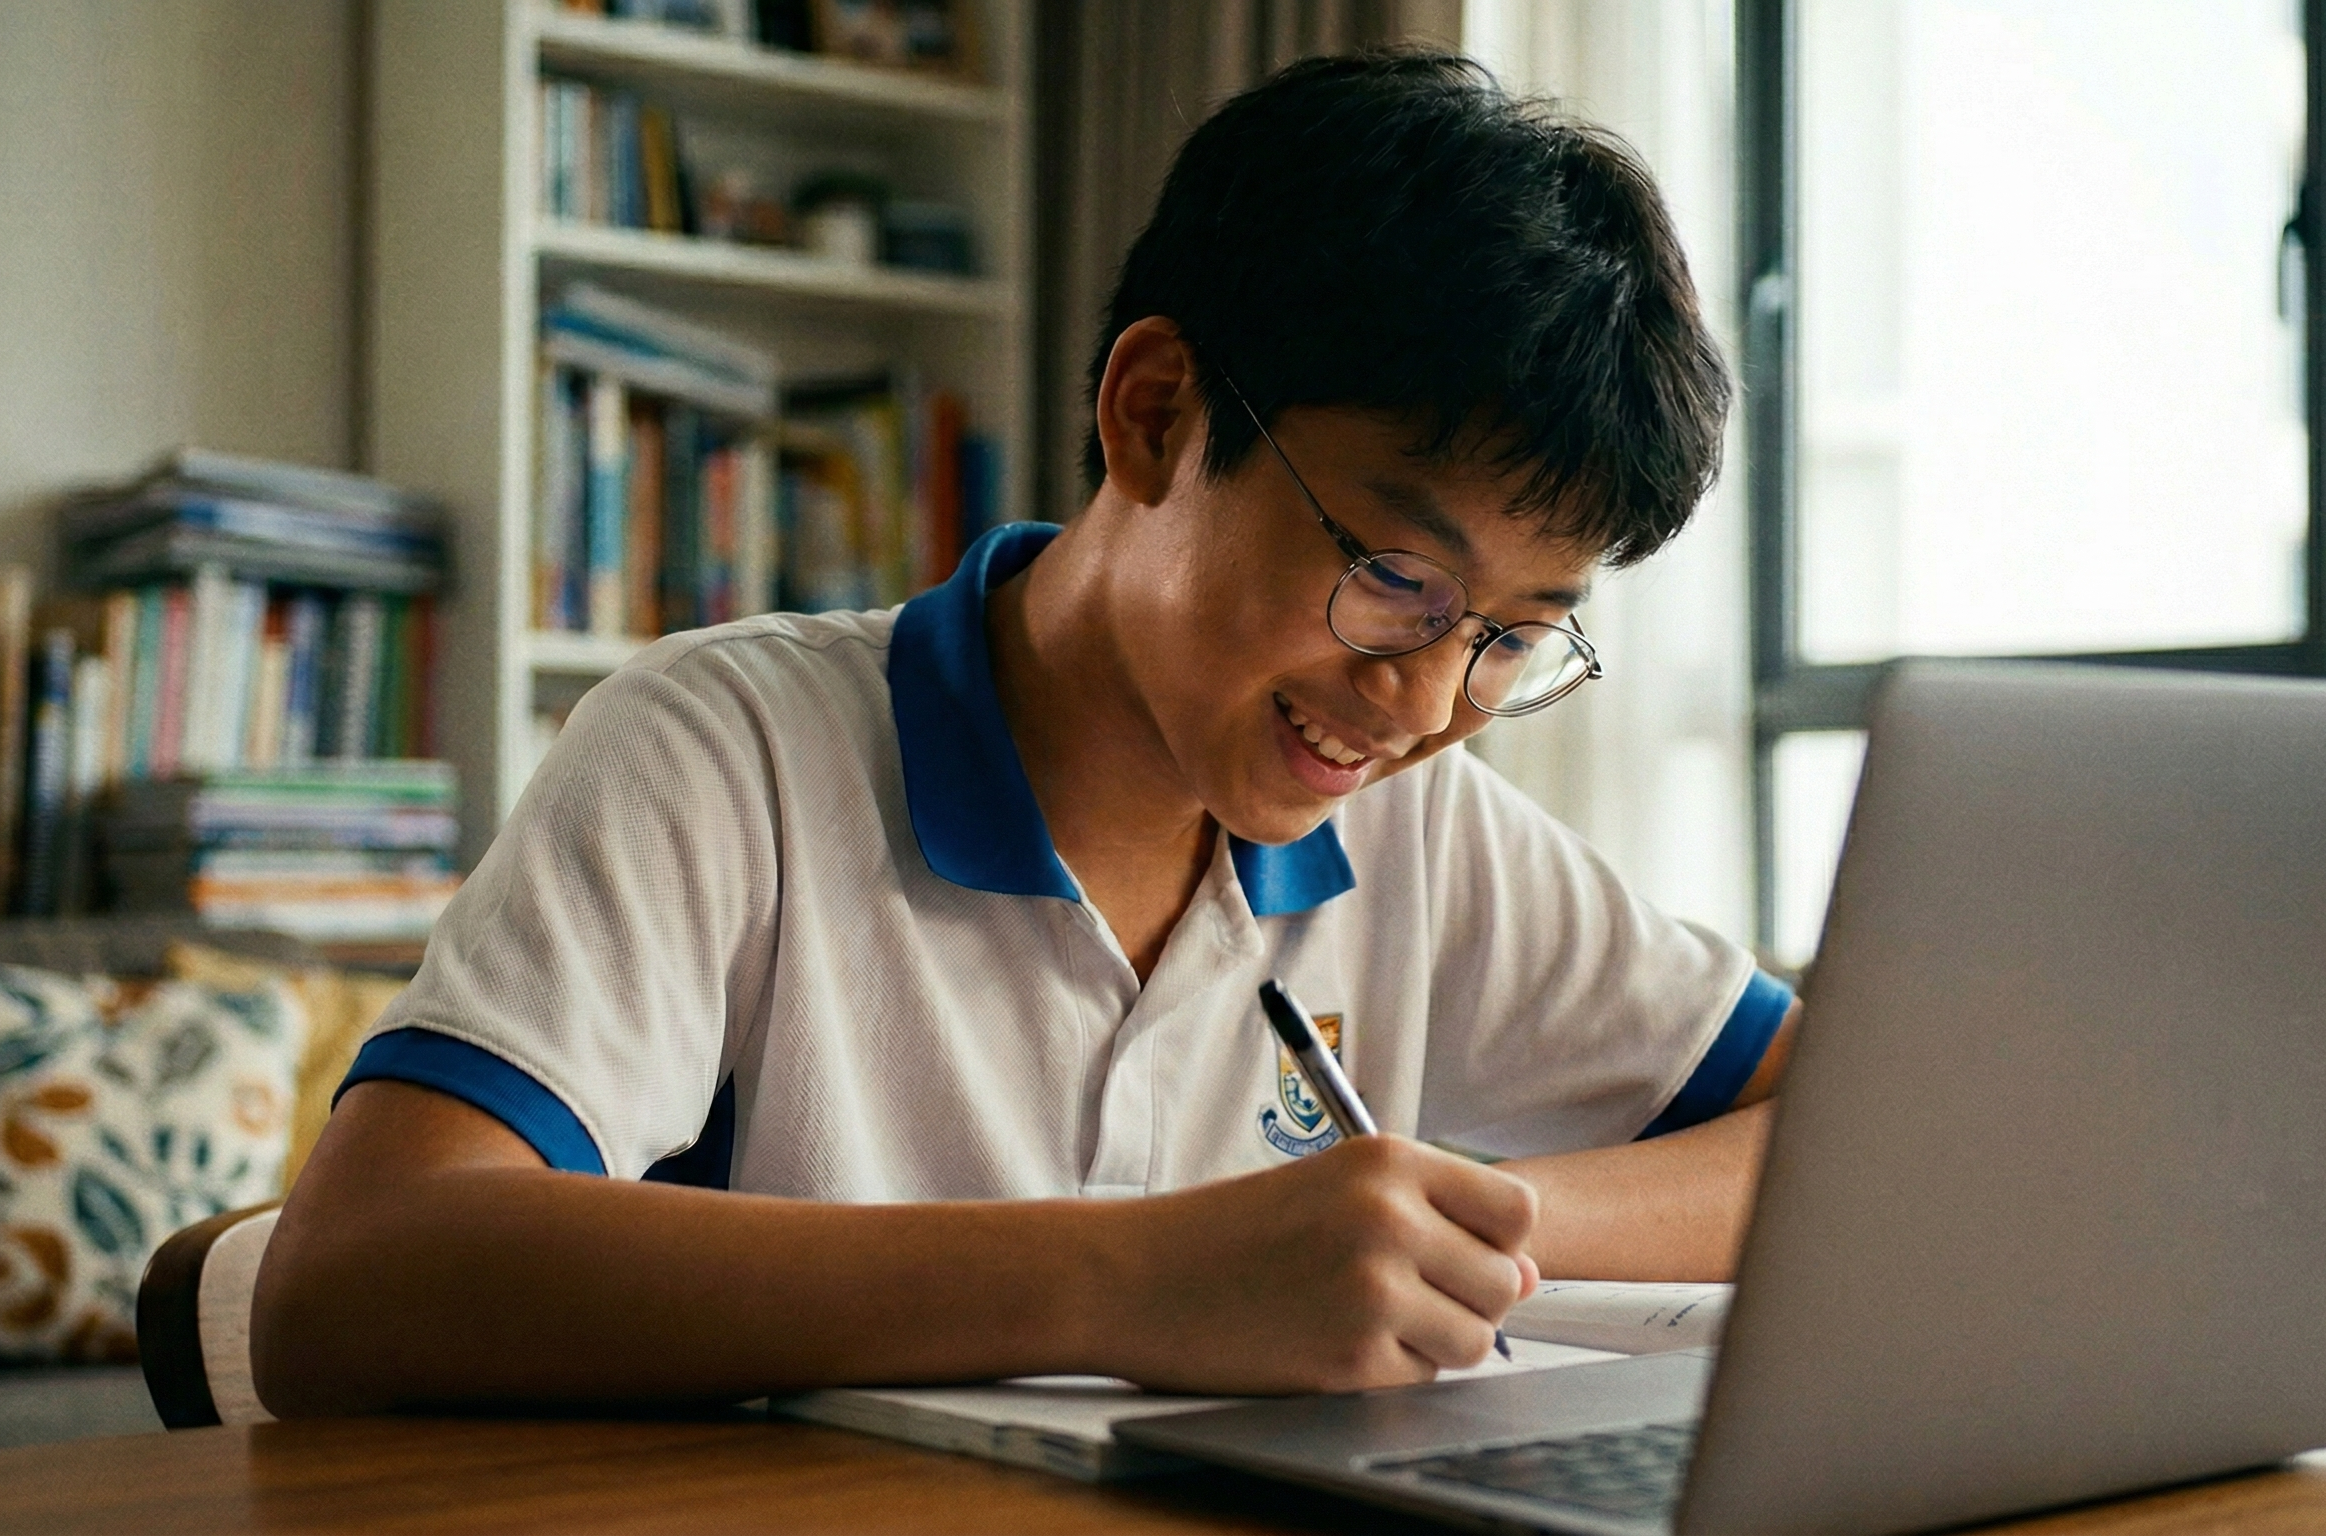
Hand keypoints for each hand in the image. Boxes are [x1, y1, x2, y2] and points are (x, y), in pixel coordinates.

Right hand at [1092, 1136, 1540, 1393]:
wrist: (1138, 1276)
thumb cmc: (1232, 1230)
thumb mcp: (1334, 1188)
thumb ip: (1433, 1217)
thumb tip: (1530, 1276)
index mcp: (1388, 1160)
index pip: (1516, 1209)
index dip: (1500, 1240)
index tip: (1464, 1253)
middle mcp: (1390, 1217)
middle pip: (1506, 1282)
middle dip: (1470, 1299)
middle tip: (1404, 1293)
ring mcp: (1373, 1289)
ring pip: (1474, 1339)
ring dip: (1434, 1340)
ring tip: (1366, 1317)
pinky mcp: (1353, 1357)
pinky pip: (1420, 1377)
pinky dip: (1388, 1370)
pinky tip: (1330, 1340)